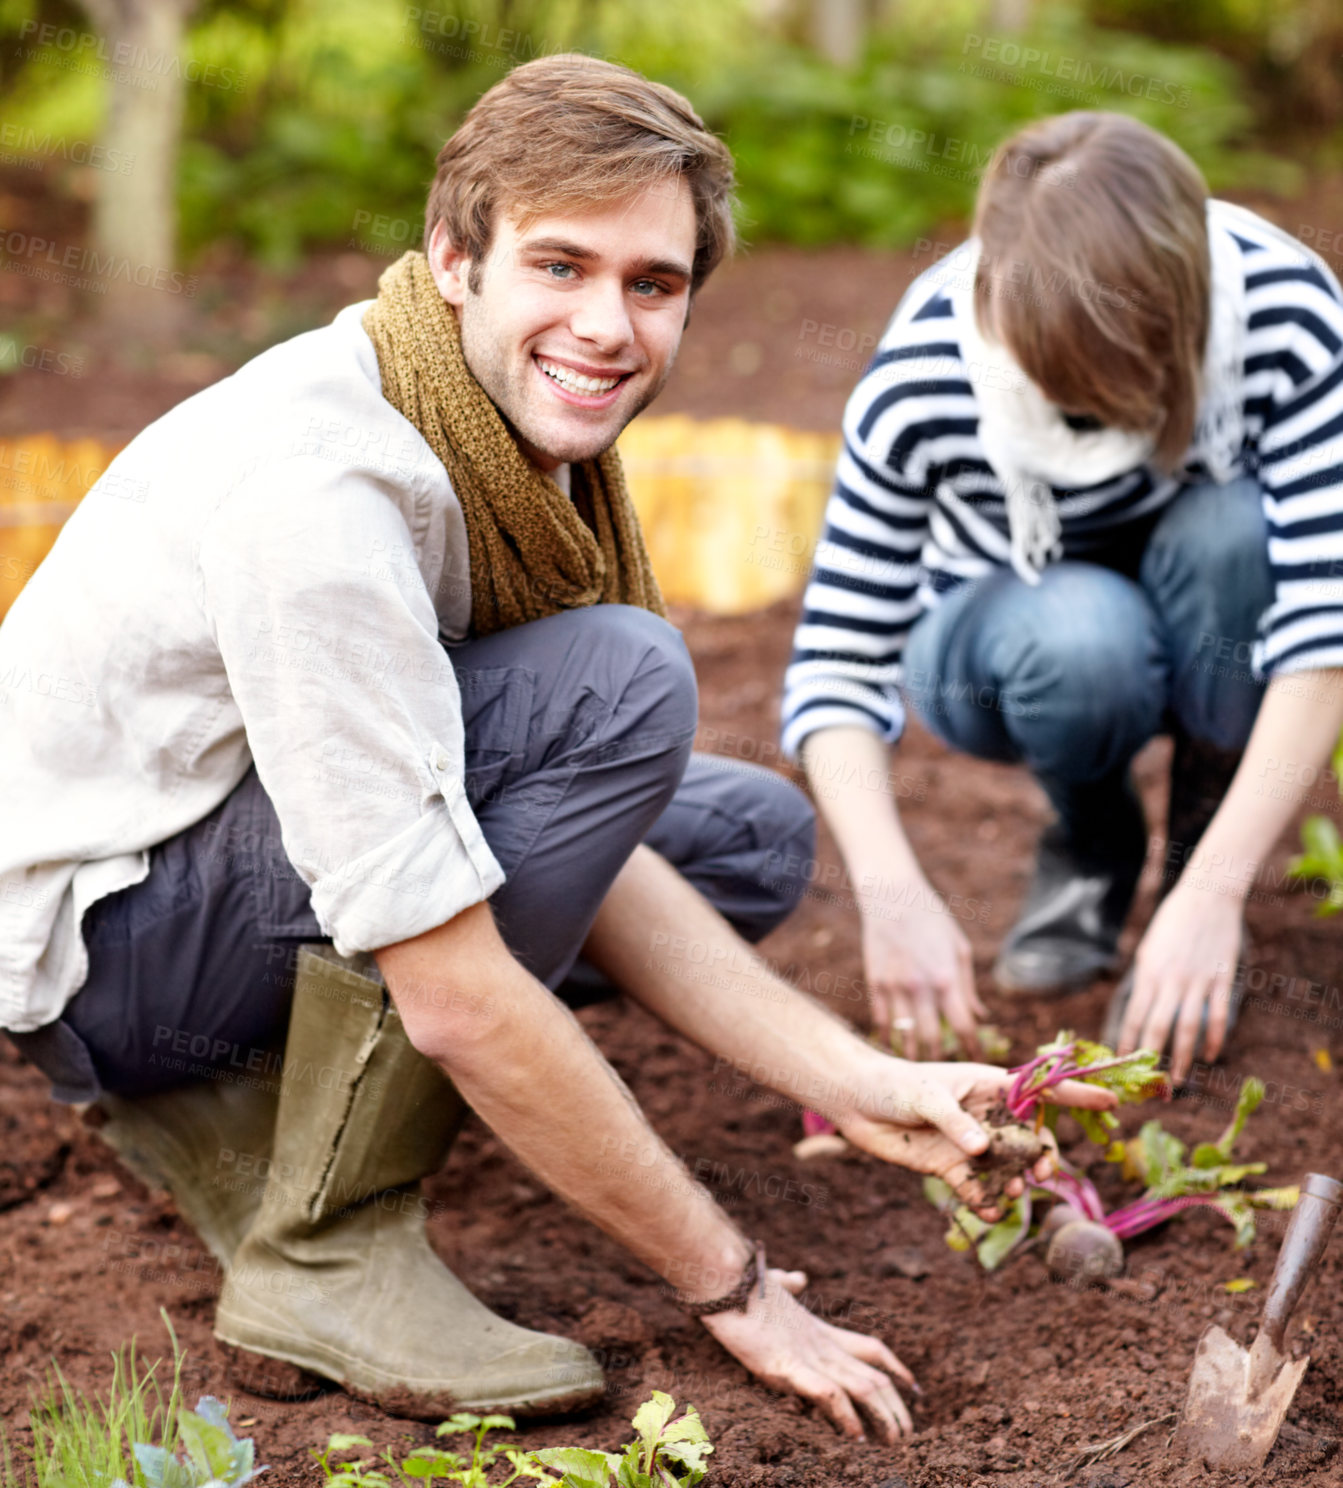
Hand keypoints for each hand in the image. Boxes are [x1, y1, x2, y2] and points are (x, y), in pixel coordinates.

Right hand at [702, 1266, 916, 1442]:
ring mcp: (806, 1355)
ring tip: (896, 1440)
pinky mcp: (786, 1366)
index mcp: (820, 1329)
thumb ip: (788, 1283)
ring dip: (883, 1416)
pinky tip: (856, 1435)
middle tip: (909, 1432)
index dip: (896, 1367)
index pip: (871, 1348)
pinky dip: (846, 1415)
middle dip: (896, 1406)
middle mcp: (821, 1344)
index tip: (914, 1387)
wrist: (724, 1278)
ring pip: (861, 1387)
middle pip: (874, 1375)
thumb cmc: (743, 1281)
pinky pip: (828, 1394)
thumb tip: (798, 1277)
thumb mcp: (772, 1282)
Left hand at [835, 1059, 1117, 1218]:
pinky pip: (979, 1188)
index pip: (1041, 1087)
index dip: (1077, 1093)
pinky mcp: (951, 1167)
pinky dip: (987, 1201)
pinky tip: (987, 1209)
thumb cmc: (892, 1084)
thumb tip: (982, 1150)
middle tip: (1041, 1170)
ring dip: (1017, 1181)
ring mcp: (971, 1144)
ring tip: (1013, 1189)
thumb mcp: (924, 1095)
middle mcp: (986, 1116)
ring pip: (1009, 1167)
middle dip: (1043, 1153)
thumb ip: (954, 1122)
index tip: (1111, 1100)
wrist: (855, 1102)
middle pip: (1031, 1136)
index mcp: (988, 1085)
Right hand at [860, 878, 985, 1058]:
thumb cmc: (933, 920)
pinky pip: (881, 1020)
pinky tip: (893, 1046)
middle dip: (942, 1060)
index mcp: (946, 978)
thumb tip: (980, 1016)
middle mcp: (920, 988)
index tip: (980, 1064)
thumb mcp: (959, 949)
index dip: (973, 1048)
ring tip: (920, 1068)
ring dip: (913, 1055)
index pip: (963, 1026)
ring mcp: (895, 987)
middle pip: (932, 1039)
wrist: (892, 897)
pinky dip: (888, 1036)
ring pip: (904, 1035)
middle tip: (948, 1072)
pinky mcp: (875, 983)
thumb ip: (968, 987)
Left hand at [1117, 877, 1242, 1084]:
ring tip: (1178, 1078)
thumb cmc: (1172, 923)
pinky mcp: (1221, 979)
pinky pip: (1217, 1015)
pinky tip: (1209, 1054)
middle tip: (1151, 1083)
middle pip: (1159, 1026)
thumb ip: (1145, 979)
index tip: (1120, 1060)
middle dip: (1153, 1056)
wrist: (1207, 897)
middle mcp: (1171, 980)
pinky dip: (1214, 1038)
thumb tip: (1138, 1009)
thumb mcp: (1148, 949)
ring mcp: (1198, 981)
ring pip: (1188, 1027)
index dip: (1126, 1040)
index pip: (1134, 1014)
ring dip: (1183, 1056)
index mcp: (1148, 972)